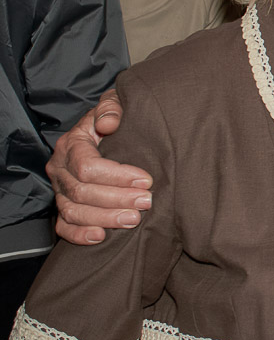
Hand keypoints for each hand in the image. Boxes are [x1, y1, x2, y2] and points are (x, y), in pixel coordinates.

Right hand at [48, 89, 152, 244]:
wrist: (105, 129)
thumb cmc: (114, 117)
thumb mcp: (114, 103)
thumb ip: (111, 107)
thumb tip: (109, 123)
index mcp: (71, 144)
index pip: (87, 166)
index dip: (117, 176)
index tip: (146, 179)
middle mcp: (60, 168)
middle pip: (82, 191)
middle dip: (116, 199)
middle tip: (146, 202)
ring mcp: (59, 189)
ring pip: (74, 211)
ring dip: (104, 218)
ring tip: (133, 220)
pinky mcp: (64, 205)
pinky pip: (64, 225)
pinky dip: (79, 234)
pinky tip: (101, 236)